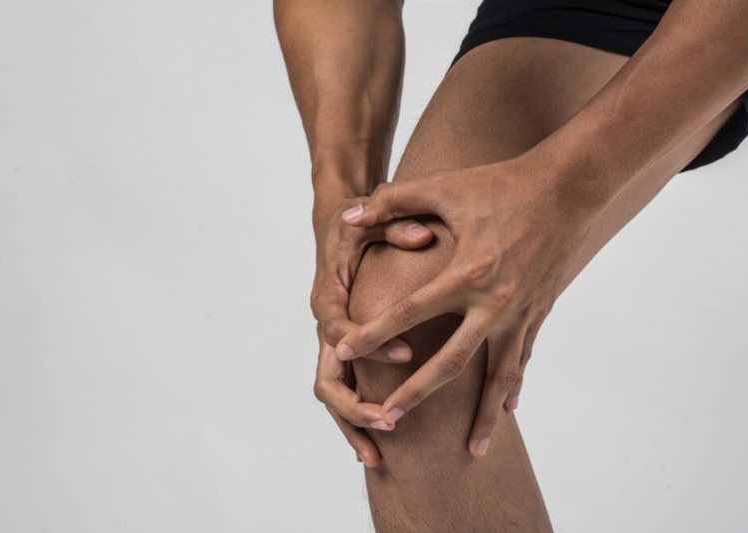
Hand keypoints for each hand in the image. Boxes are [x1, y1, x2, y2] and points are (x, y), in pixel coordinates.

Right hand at [311, 196, 433, 465]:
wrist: (335, 226)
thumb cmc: (354, 223)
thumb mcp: (370, 216)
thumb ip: (395, 226)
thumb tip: (423, 237)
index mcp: (327, 296)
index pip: (339, 329)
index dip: (371, 345)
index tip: (409, 354)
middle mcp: (324, 326)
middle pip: (326, 378)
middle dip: (354, 407)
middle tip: (389, 423)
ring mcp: (329, 343)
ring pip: (331, 395)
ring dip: (351, 426)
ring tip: (378, 458)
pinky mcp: (341, 351)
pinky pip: (343, 391)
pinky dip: (354, 418)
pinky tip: (377, 445)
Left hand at [333, 157, 600, 456]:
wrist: (568, 188)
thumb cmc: (502, 184)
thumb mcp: (444, 187)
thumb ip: (392, 201)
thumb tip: (348, 213)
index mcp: (465, 274)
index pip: (406, 314)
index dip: (370, 334)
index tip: (341, 354)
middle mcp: (493, 303)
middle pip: (449, 362)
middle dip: (415, 394)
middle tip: (387, 421)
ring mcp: (520, 312)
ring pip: (498, 377)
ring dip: (484, 415)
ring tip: (473, 451)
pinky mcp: (539, 311)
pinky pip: (524, 358)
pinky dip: (514, 386)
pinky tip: (510, 409)